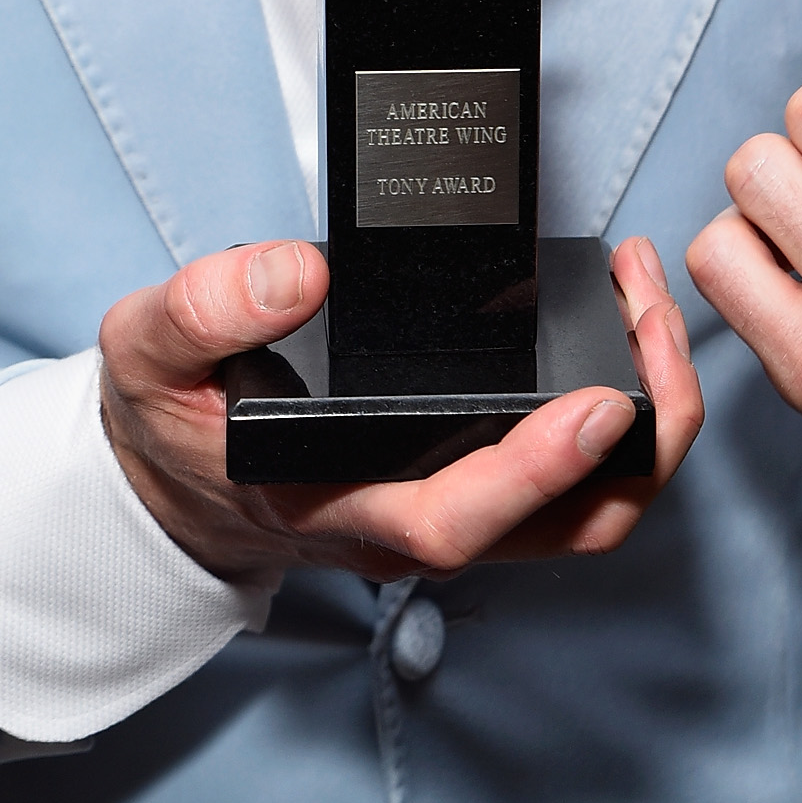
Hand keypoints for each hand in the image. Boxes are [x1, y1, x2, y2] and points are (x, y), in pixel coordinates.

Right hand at [98, 235, 702, 585]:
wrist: (171, 473)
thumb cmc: (172, 417)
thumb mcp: (150, 351)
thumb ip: (204, 307)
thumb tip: (298, 273)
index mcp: (337, 504)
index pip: (456, 519)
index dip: (536, 474)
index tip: (595, 403)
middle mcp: (410, 526)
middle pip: (568, 529)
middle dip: (640, 434)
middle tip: (652, 318)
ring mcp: (451, 513)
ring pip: (589, 513)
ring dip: (645, 425)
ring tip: (648, 306)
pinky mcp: (472, 485)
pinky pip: (573, 482)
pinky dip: (619, 416)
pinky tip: (614, 330)